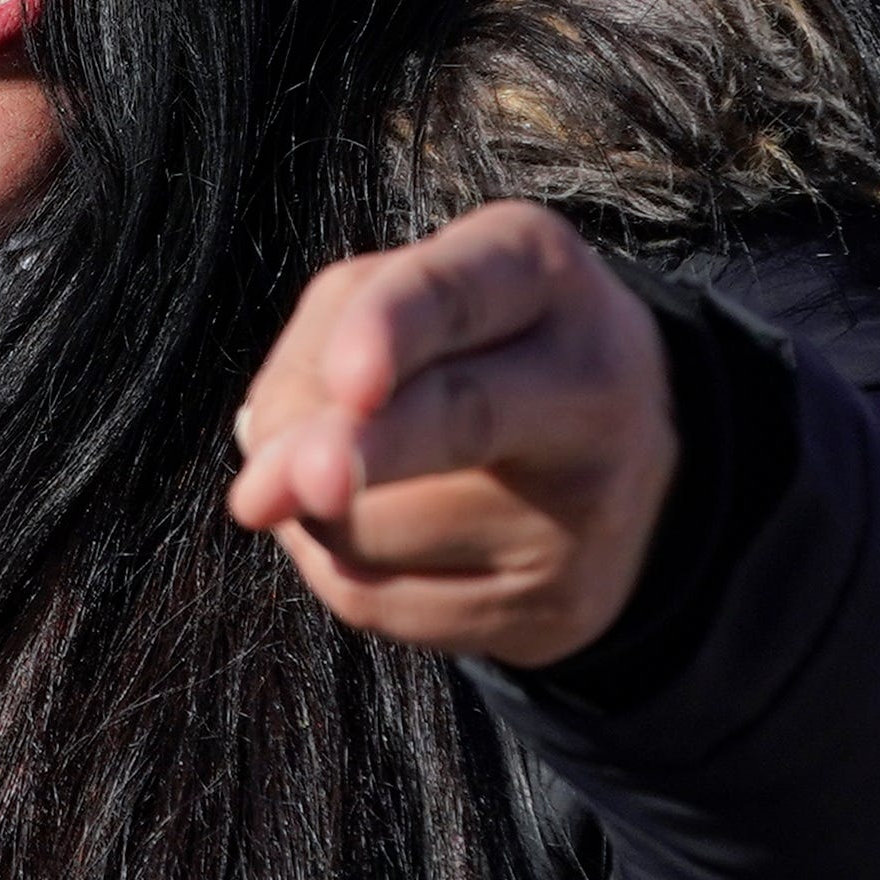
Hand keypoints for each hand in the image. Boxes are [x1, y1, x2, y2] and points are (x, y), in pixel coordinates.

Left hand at [221, 201, 674, 665]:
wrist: (623, 457)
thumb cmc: (471, 349)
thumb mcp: (399, 297)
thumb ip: (315, 354)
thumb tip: (264, 481)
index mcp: (539, 273)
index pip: (455, 295)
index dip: (390, 333)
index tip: (348, 384)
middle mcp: (588, 386)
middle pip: (456, 421)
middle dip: (353, 453)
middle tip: (256, 496)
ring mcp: (583, 510)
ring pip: (379, 528)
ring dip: (308, 512)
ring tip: (335, 477)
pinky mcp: (555, 606)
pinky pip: (384, 602)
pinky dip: (334, 569)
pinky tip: (364, 536)